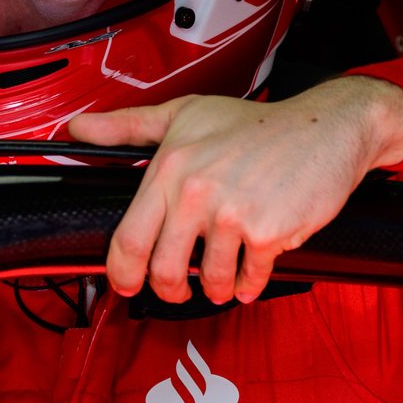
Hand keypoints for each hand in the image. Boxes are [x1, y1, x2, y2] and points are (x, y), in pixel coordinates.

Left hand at [67, 75, 402, 304]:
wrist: (326, 128)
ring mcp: (232, 214)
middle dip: (172, 288)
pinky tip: (253, 270)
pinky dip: (250, 284)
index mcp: (170, 167)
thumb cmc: (256, 124)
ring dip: (217, 286)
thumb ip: (128, 127)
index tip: (128, 283)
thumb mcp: (186, 114)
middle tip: (182, 285)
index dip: (123, 273)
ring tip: (226, 273)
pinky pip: (249, 280)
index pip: (128, 239)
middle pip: (164, 271)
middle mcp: (196, 191)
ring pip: (210, 281)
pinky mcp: (268, 233)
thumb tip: (76, 129)